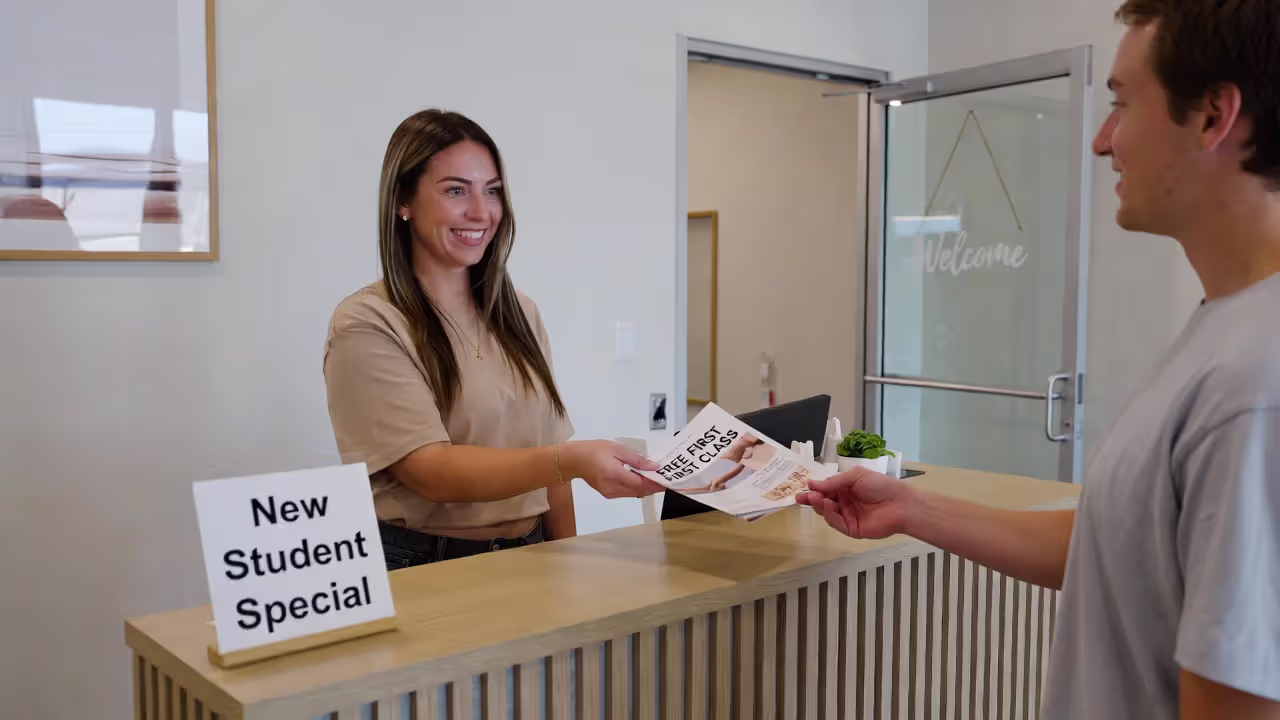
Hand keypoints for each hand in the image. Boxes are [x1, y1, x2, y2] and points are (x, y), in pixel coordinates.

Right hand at [562, 441, 663, 498]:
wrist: (574, 460)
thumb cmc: (594, 450)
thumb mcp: (617, 449)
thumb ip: (637, 459)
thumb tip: (653, 467)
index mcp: (615, 475)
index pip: (641, 484)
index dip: (656, 484)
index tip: (668, 480)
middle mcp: (613, 488)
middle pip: (639, 491)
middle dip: (653, 486)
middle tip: (665, 477)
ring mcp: (610, 493)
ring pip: (634, 493)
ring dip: (645, 487)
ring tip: (655, 478)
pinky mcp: (608, 494)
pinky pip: (627, 493)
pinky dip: (636, 487)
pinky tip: (641, 479)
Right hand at [795, 467, 918, 538]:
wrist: (900, 504)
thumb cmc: (880, 485)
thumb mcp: (855, 476)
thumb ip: (833, 482)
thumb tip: (812, 483)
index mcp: (847, 488)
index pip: (826, 489)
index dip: (815, 489)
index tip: (803, 487)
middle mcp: (845, 503)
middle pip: (823, 502)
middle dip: (812, 499)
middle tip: (800, 497)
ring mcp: (848, 517)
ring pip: (827, 513)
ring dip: (819, 505)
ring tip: (813, 498)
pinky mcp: (851, 529)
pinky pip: (836, 523)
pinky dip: (829, 515)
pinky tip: (827, 505)